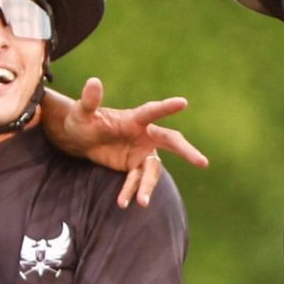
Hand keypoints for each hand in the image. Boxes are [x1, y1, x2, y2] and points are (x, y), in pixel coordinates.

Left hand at [44, 78, 209, 206]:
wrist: (80, 139)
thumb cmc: (81, 120)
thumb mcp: (81, 112)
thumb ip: (89, 100)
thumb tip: (93, 81)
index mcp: (134, 119)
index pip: (153, 112)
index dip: (167, 107)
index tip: (183, 103)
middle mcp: (144, 135)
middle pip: (171, 141)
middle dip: (186, 151)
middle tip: (202, 162)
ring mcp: (141, 152)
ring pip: (152, 170)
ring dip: (147, 186)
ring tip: (141, 202)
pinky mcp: (134, 167)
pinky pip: (137, 182)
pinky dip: (131, 192)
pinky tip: (122, 202)